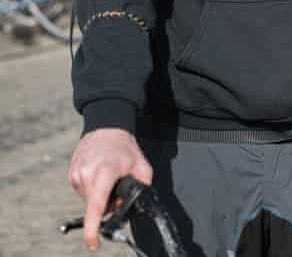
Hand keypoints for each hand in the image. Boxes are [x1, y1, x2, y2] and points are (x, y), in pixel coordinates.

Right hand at [68, 128, 151, 250]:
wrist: (106, 126)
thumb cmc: (124, 147)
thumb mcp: (141, 165)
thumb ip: (141, 187)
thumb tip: (133, 204)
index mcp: (105, 172)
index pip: (96, 206)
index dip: (93, 228)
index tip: (93, 244)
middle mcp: (87, 174)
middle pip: (96, 206)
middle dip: (107, 204)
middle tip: (117, 186)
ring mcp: (77, 173)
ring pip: (89, 200)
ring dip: (99, 195)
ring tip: (108, 174)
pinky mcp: (71, 174)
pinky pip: (83, 191)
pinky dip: (92, 188)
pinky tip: (98, 172)